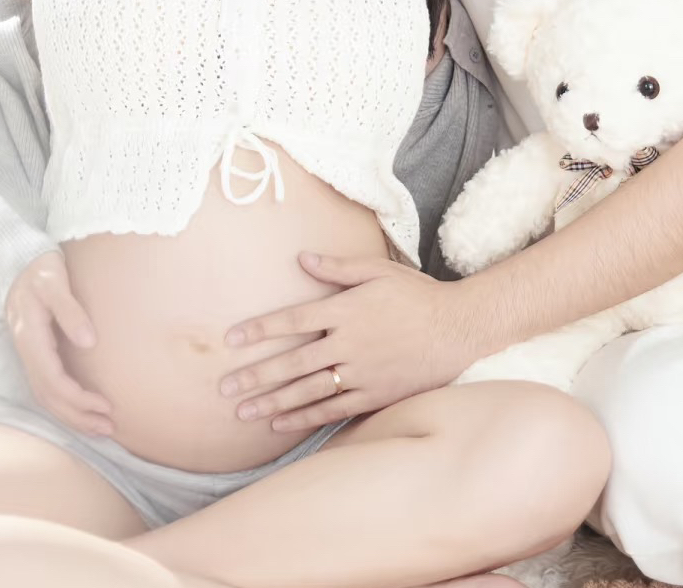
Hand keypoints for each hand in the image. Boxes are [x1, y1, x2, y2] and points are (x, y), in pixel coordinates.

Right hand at [4, 251, 114, 436]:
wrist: (18, 258)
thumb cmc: (39, 267)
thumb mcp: (54, 281)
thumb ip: (70, 310)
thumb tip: (88, 342)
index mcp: (29, 336)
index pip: (52, 380)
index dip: (77, 399)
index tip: (105, 406)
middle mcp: (26, 349)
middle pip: (48, 396)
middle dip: (77, 416)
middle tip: (108, 428)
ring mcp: (28, 352)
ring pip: (46, 396)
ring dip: (71, 415)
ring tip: (100, 427)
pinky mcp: (35, 351)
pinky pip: (47, 385)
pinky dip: (65, 402)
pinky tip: (82, 407)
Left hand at [218, 252, 479, 432]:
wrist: (457, 329)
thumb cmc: (416, 294)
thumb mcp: (378, 270)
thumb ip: (338, 267)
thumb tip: (301, 258)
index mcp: (345, 309)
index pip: (292, 319)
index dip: (260, 329)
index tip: (232, 338)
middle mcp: (347, 344)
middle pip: (292, 362)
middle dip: (256, 375)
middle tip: (225, 388)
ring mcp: (360, 374)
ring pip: (307, 391)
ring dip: (272, 402)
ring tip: (242, 412)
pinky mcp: (373, 396)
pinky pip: (332, 411)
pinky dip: (304, 419)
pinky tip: (280, 425)